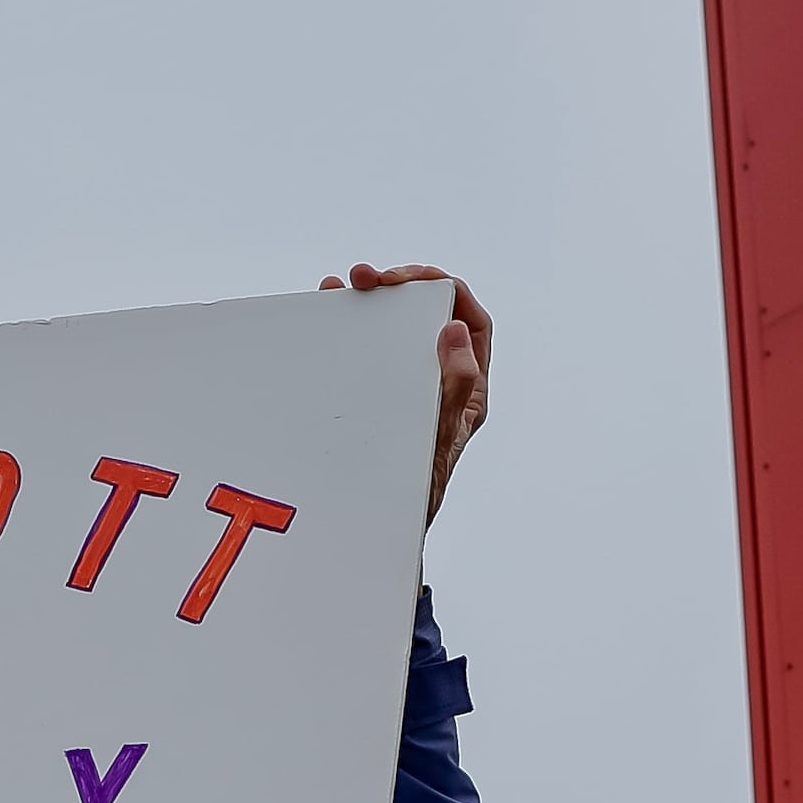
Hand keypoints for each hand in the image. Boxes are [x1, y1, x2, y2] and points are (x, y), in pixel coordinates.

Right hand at [322, 263, 490, 519]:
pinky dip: (352, 318)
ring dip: (376, 297)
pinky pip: (370, 342)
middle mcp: (442, 377)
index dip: (448, 291)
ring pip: (399, 323)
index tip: (414, 280)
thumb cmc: (415, 489)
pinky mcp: (378, 386)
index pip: (472, 322)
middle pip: (433, 314)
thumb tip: (455, 330)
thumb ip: (455, 386)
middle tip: (371, 279)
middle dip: (404, 286)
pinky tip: (330, 301)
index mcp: (469, 387)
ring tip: (347, 282)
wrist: (380, 524)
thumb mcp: (439, 437)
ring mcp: (410, 379)